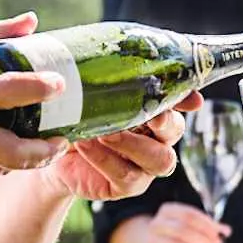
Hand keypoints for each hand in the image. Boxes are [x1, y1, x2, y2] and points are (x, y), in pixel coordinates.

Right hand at [0, 13, 66, 177]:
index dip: (43, 88)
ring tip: (40, 146)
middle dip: (45, 152)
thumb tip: (32, 21)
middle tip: (62, 141)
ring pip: (1, 167)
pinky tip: (4, 147)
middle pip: (15, 154)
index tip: (61, 84)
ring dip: (25, 160)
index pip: (13, 91)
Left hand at [46, 90, 199, 202]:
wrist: (50, 149)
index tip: (192, 100)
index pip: (178, 102)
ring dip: (134, 144)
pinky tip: (87, 145)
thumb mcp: (90, 92)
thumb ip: (111, 78)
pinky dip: (106, 159)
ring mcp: (145, 165)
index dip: (186, 100)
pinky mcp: (127, 186)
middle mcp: (156, 138)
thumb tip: (122, 56)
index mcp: (153, 111)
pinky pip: (126, 175)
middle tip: (150, 115)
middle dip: (165, 123)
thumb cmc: (77, 115)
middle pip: (175, 132)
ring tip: (105, 133)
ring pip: (159, 159)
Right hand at [110, 200, 226, 242]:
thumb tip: (226, 231)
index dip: (207, 225)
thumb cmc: (174, 234)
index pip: (189, 215)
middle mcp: (157, 225)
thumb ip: (208, 227)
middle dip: (203, 242)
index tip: (220, 235)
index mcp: (167, 211)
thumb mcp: (189, 225)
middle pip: (182, 231)